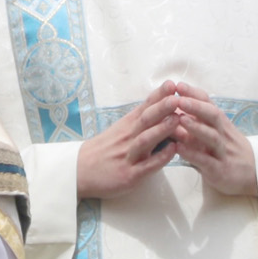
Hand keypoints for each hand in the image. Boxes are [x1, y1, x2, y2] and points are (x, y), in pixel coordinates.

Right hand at [77, 80, 182, 198]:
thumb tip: (162, 109)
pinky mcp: (130, 175)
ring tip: (176, 119)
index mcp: (127, 125)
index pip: (144, 107)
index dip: (158, 95)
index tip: (171, 84)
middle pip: (145, 120)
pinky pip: (146, 166)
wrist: (80, 170)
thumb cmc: (104, 149)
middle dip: (162, 108)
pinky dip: (160, 158)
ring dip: (161, 129)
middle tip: (177, 97)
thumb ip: (139, 120)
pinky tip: (172, 151)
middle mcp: (128, 137)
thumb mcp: (119, 130)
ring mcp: (128, 156)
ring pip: (145, 140)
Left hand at [168, 82, 255, 197]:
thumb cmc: (226, 152)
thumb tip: (172, 109)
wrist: (252, 177)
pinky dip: (193, 154)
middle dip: (196, 106)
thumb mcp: (214, 135)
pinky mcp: (220, 171)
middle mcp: (223, 135)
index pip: (209, 104)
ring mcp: (223, 152)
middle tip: (178, 99)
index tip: (178, 85)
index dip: (194, 94)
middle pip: (213, 116)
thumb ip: (196, 123)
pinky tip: (179, 149)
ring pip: (212, 137)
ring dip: (196, 127)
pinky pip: (207, 161)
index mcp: (220, 124)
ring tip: (180, 119)